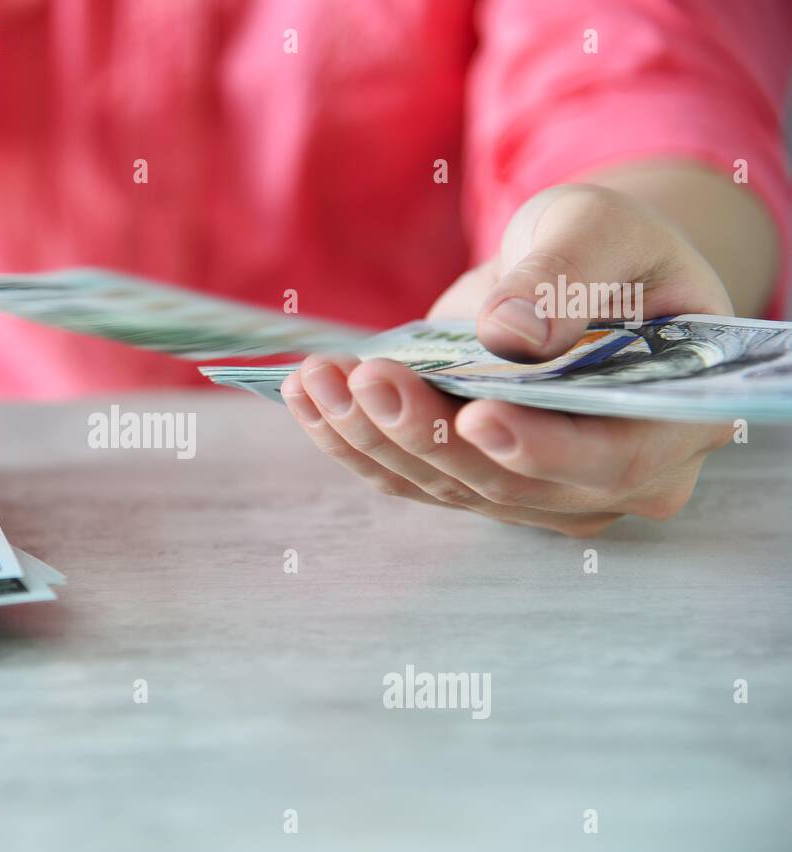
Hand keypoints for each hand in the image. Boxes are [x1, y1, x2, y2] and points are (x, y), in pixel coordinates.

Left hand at [284, 184, 734, 535]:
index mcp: (671, 421)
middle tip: (366, 375)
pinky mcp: (473, 482)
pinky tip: (309, 397)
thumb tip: (508, 333)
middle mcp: (608, 479)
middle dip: (427, 432)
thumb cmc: (605, 249)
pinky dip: (352, 440)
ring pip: (446, 484)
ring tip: (320, 378)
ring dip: (372, 436)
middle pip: (508, 481)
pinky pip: (407, 477)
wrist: (569, 274)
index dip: (541, 447)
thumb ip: (564, 277)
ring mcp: (537, 490)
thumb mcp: (598, 231)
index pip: (610, 458)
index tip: (475, 415)